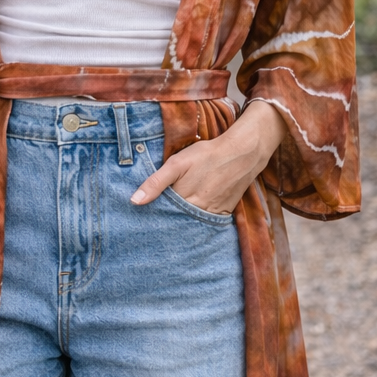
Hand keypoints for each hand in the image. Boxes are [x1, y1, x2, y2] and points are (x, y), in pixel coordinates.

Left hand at [130, 101, 286, 215]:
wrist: (242, 153)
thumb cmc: (207, 155)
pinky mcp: (224, 211)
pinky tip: (193, 213)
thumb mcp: (177, 163)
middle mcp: (198, 211)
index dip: (154, 214)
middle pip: (177, 221)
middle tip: (156, 219)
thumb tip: (134, 201)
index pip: (162, 215)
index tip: (144, 216)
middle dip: (167, 220)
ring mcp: (213, 213)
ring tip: (174, 216)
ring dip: (183, 221)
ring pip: (192, 223)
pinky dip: (199, 219)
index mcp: (184, 200)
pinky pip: (208, 221)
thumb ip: (155, 183)